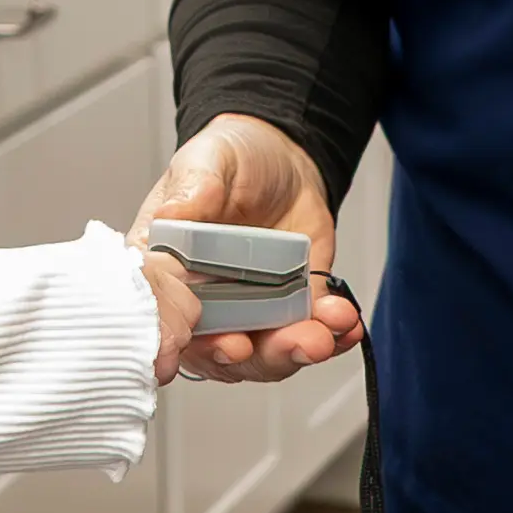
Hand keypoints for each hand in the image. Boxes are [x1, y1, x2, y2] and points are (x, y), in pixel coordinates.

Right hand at [131, 113, 365, 383]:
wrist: (283, 157)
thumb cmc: (230, 160)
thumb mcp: (206, 161)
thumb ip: (192, 188)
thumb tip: (172, 217)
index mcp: (167, 273)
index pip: (167, 320)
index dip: (195, 342)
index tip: (229, 344)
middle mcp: (204, 303)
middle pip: (220, 351)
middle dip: (258, 355)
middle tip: (291, 342)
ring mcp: (249, 311)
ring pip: (266, 353)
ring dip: (296, 350)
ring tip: (326, 334)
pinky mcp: (291, 307)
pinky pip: (308, 333)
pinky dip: (330, 336)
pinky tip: (345, 324)